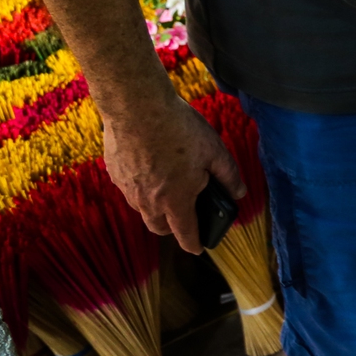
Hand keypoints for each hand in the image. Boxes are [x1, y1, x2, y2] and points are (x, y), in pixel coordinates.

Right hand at [100, 90, 245, 254]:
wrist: (137, 107)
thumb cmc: (179, 128)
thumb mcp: (214, 151)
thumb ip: (228, 176)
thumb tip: (239, 193)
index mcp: (175, 199)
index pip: (185, 233)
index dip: (194, 244)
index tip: (199, 249)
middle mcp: (148, 201)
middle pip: (158, 227)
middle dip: (172, 228)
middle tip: (185, 215)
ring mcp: (128, 188)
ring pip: (142, 209)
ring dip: (156, 207)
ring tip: (170, 185)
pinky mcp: (115, 173)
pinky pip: (130, 189)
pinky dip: (142, 186)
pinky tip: (152, 165)